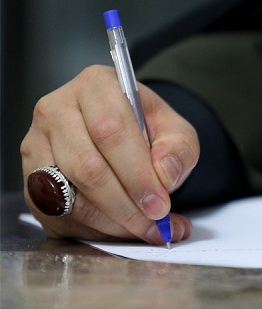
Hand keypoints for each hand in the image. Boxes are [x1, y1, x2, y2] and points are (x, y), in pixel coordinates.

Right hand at [21, 65, 199, 243]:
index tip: (160, 203)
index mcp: (96, 85)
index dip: (137, 174)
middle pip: (87, 166)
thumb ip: (178, 149)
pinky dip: (92, 228)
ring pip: (68, 193)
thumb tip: (164, 174)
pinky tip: (119, 228)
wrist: (123, 133)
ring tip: (143, 229)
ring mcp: (37, 142)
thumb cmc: (147, 129)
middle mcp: (57, 109)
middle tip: (154, 223)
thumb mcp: (176, 130)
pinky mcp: (29, 175)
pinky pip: (56, 212)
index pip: (111, 131)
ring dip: (110, 220)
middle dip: (125, 204)